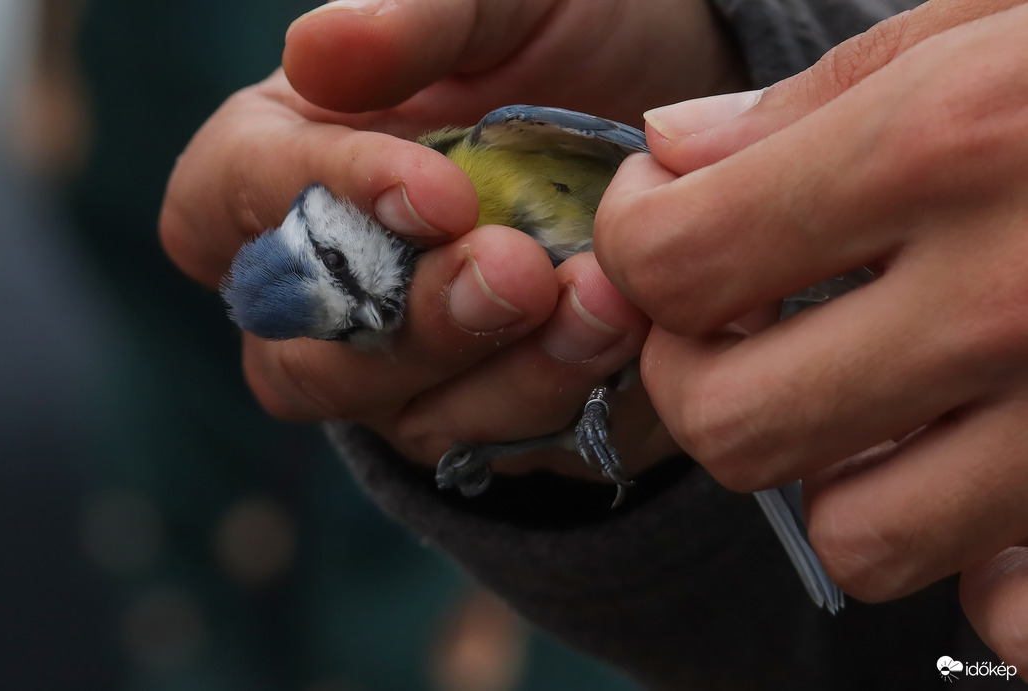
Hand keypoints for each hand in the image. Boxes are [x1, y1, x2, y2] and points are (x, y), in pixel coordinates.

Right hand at [160, 0, 746, 481]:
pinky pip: (488, 437)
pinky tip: (617, 338)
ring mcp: (392, 361)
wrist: (674, 131)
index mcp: (285, 158)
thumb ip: (415, 20)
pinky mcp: (474, 408)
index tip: (443, 193)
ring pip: (393, 411)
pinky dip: (552, 396)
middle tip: (518, 272)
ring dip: (496, 372)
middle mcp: (321, 278)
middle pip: (297, 351)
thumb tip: (315, 51)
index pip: (234, 196)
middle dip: (412, 321)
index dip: (319, 199)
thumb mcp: (504, 7)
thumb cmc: (568, 43)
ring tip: (602, 307)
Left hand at [596, 0, 1027, 668]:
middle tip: (736, 316)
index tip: (663, 217)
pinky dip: (968, 556)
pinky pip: (1008, 606)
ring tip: (868, 392)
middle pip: (732, 424)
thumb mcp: (1000, 16)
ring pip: (855, 535)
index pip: (675, 261)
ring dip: (829, 472)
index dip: (637, 244)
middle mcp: (1014, 300)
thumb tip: (674, 156)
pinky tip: (981, 466)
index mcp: (953, 146)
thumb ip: (821, 100)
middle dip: (700, 374)